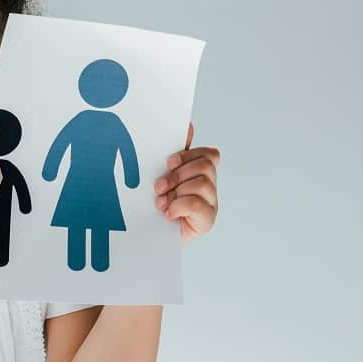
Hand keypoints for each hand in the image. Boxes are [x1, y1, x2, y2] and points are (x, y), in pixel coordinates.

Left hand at [153, 122, 219, 241]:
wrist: (151, 234)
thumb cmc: (158, 203)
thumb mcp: (162, 175)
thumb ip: (174, 154)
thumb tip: (188, 127)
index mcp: (200, 172)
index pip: (209, 154)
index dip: (189, 154)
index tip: (169, 162)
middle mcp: (210, 186)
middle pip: (204, 166)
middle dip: (177, 175)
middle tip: (158, 187)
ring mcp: (211, 202)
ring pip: (202, 183)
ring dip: (177, 192)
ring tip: (161, 203)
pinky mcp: (207, 220)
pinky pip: (197, 204)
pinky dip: (179, 206)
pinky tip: (169, 213)